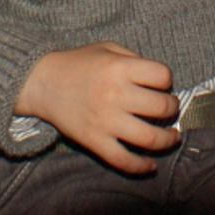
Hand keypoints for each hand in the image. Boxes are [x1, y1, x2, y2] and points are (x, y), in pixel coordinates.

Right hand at [14, 43, 177, 174]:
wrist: (42, 83)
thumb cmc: (78, 63)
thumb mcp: (107, 48)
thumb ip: (134, 59)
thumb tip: (159, 80)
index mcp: (119, 69)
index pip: (162, 76)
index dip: (166, 80)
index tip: (162, 85)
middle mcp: (115, 95)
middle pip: (161, 107)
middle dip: (172, 109)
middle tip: (169, 109)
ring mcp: (105, 121)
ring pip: (149, 138)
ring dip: (167, 139)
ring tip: (172, 137)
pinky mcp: (94, 141)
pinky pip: (123, 160)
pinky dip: (141, 166)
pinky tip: (151, 165)